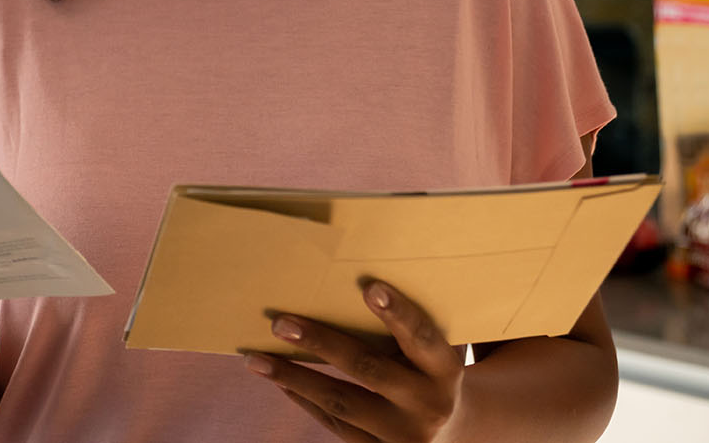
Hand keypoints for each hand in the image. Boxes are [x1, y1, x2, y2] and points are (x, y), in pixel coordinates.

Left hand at [244, 281, 465, 441]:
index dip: (398, 314)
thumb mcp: (434, 351)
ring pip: (340, 402)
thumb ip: (407, 327)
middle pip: (368, 369)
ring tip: (255, 359)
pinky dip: (303, 399)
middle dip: (321, 343)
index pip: (422, 338)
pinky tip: (277, 379)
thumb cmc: (430, 371)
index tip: (370, 287)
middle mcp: (428, 406)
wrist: (453, 432)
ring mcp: (402, 435)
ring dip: (293, 377)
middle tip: (280, 323)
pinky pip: (334, 423)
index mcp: (447, 371)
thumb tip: (353, 281)